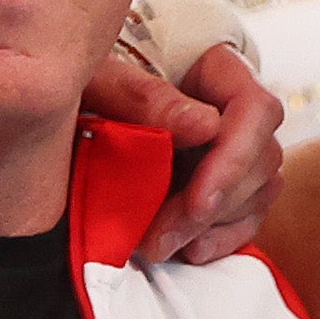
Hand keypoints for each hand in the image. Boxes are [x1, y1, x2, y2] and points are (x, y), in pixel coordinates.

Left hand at [100, 39, 285, 268]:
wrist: (58, 117)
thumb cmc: (78, 85)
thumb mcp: (94, 80)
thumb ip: (141, 96)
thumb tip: (205, 125)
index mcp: (215, 70)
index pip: (255, 108)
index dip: (234, 158)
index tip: (197, 199)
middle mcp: (235, 108)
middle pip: (261, 158)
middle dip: (213, 206)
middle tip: (160, 235)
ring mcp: (237, 148)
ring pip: (258, 191)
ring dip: (212, 226)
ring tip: (158, 243)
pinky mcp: (228, 185)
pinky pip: (248, 216)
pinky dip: (221, 239)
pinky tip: (187, 249)